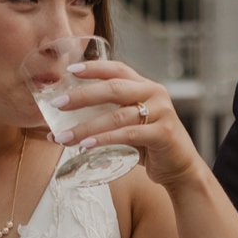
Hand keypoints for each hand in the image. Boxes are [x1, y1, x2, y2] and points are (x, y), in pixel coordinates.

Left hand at [46, 58, 202, 187]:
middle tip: (57, 103)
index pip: (117, 69)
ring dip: (86, 126)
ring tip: (62, 137)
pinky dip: (104, 139)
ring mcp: (162, 112)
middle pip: (113, 88)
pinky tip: (86, 145)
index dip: (93, 68)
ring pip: (117, 115)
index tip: (69, 70)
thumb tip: (58, 126)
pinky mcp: (163, 133)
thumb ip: (105, 118)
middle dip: (81, 95)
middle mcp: (154, 93)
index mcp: (145, 86)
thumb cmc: (148, 146)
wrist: (181, 169)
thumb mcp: (128, 125)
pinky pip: (128, 134)